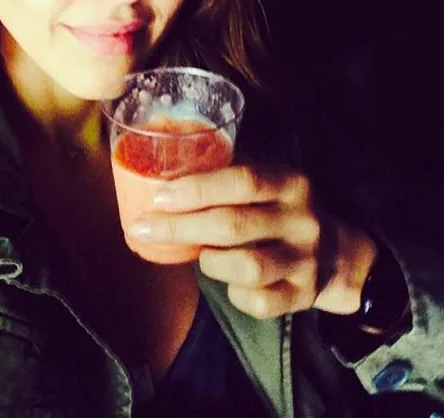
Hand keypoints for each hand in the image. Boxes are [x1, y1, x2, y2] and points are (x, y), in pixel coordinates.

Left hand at [127, 165, 377, 318]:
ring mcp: (305, 260)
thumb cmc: (279, 210)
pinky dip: (234, 294)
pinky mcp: (303, 295)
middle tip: (143, 228)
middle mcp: (301, 220)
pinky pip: (258, 302)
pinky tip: (228, 282)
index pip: (243, 181)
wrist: (338, 252)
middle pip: (233, 226)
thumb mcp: (266, 183)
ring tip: (200, 255)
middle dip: (179, 228)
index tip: (159, 196)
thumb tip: (160, 181)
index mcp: (289, 183)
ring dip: (210, 262)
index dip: (198, 189)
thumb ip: (225, 178)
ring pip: (245, 267)